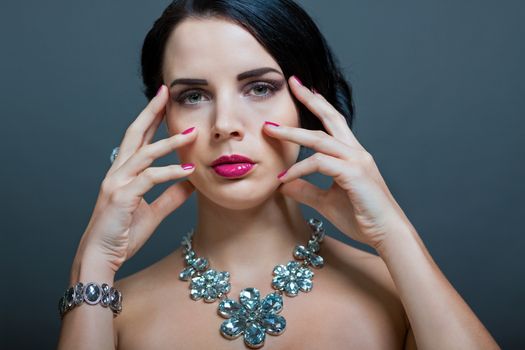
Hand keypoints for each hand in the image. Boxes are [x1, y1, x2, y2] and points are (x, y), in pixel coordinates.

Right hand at [75, 85, 197, 272]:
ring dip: (170, 142)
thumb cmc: (122, 235)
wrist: (100, 258)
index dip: (150, 119)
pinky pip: (148, 178)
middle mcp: (117, 173)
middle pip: (134, 134)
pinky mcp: (121, 197)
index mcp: (123, 174)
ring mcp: (117, 183)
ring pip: (145, 154)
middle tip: (165, 92)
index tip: (164, 101)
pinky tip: (188, 171)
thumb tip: (192, 184)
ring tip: (192, 133)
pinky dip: (169, 172)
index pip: (137, 140)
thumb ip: (171, 197)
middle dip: (150, 112)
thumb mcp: (153, 213)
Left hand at [263, 76, 411, 249]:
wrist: (386, 234)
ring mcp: (357, 161)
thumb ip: (306, 190)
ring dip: (292, 134)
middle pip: (330, 118)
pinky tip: (284, 178)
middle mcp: (355, 152)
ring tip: (269, 130)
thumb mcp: (326, 202)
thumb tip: (283, 184)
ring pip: (320, 139)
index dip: (318, 105)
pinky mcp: (354, 174)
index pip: (333, 123)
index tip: (303, 90)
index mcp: (351, 155)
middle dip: (309, 99)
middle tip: (291, 82)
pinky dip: (300, 168)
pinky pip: (320, 164)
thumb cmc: (361, 217)